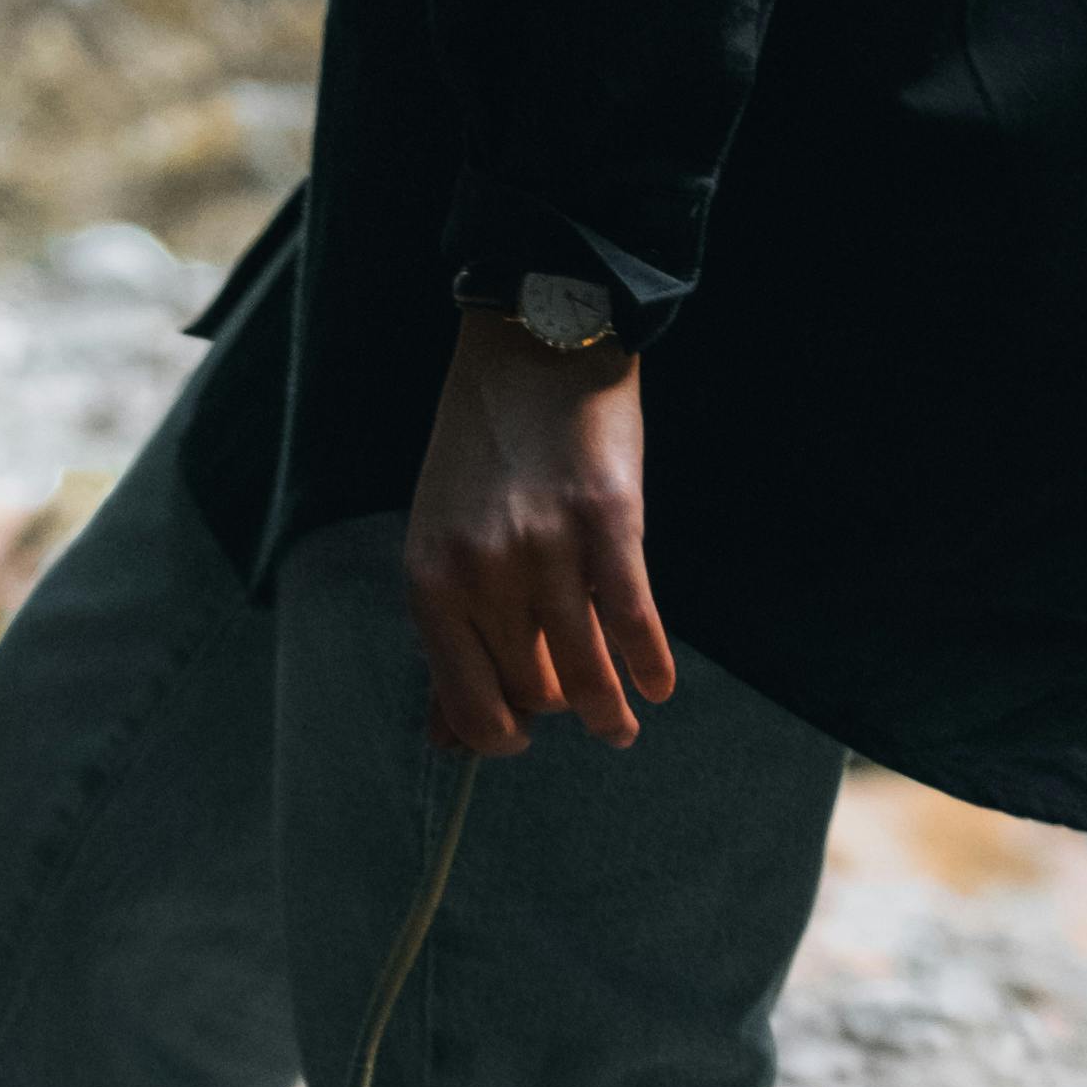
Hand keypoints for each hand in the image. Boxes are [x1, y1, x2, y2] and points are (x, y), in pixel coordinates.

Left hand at [405, 310, 677, 754]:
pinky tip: (657, 686)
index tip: (520, 737)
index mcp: (430, 581)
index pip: (468, 702)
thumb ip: (447, 639)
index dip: (499, 735)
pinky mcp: (608, 523)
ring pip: (585, 671)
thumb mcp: (441, 541)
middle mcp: (482, 573)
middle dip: (556, 709)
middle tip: (576, 705)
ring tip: (621, 729)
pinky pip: (634, 621)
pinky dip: (649, 665)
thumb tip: (445, 738)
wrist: (532, 349)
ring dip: (609, 714)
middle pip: (533, 691)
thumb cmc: (482, 451)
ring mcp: (546, 549)